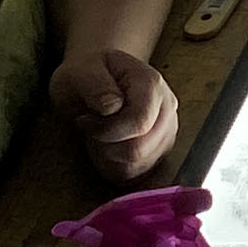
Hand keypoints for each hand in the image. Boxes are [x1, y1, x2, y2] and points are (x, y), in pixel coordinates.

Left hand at [49, 48, 180, 181]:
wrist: (99, 77)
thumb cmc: (89, 74)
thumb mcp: (80, 72)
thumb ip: (95, 85)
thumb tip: (112, 106)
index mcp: (152, 85)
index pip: (139, 123)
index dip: (105, 130)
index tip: (85, 119)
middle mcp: (167, 110)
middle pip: (138, 150)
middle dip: (104, 145)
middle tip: (90, 127)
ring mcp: (166, 133)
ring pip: (136, 166)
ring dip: (108, 155)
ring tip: (100, 133)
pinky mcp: (158, 152)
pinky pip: (135, 174)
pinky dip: (113, 165)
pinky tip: (107, 145)